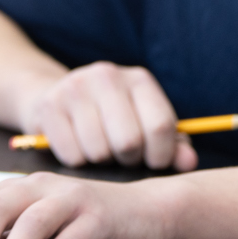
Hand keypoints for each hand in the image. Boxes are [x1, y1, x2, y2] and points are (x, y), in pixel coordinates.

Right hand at [12, 62, 197, 170]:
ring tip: (100, 150)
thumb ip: (172, 145)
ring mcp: (74, 88)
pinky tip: (77, 148)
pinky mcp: (48, 106)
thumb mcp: (145, 124)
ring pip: (99, 151)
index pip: (161, 126)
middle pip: (129, 142)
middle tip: (122, 157)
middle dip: (128, 160)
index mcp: (139, 79)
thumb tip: (189, 162)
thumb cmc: (111, 118)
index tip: (153, 161)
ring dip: (101, 162)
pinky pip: (71, 155)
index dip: (160, 155)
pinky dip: (77, 162)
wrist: (55, 97)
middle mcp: (107, 76)